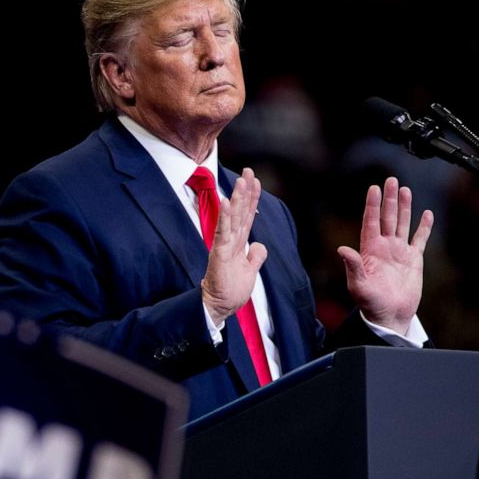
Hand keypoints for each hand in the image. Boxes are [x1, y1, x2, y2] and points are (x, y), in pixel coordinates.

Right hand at [200, 168, 266, 325]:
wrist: (219, 307)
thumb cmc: (231, 291)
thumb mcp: (250, 272)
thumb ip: (255, 257)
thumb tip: (260, 246)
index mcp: (239, 244)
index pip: (247, 216)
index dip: (252, 199)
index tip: (256, 181)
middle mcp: (232, 241)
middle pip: (241, 211)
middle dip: (245, 190)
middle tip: (248, 171)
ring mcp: (224, 246)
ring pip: (233, 217)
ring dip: (237, 198)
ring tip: (240, 180)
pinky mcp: (218, 253)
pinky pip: (222, 232)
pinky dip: (225, 216)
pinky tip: (226, 201)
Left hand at [337, 176, 432, 334]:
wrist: (389, 316)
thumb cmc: (370, 304)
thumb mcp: (358, 285)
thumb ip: (352, 266)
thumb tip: (342, 249)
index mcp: (370, 250)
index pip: (371, 222)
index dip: (372, 205)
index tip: (373, 188)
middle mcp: (384, 247)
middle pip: (387, 217)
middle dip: (389, 199)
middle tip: (390, 180)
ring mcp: (398, 252)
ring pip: (402, 224)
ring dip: (404, 207)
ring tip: (404, 189)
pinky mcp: (413, 260)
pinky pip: (419, 239)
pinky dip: (423, 227)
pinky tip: (426, 214)